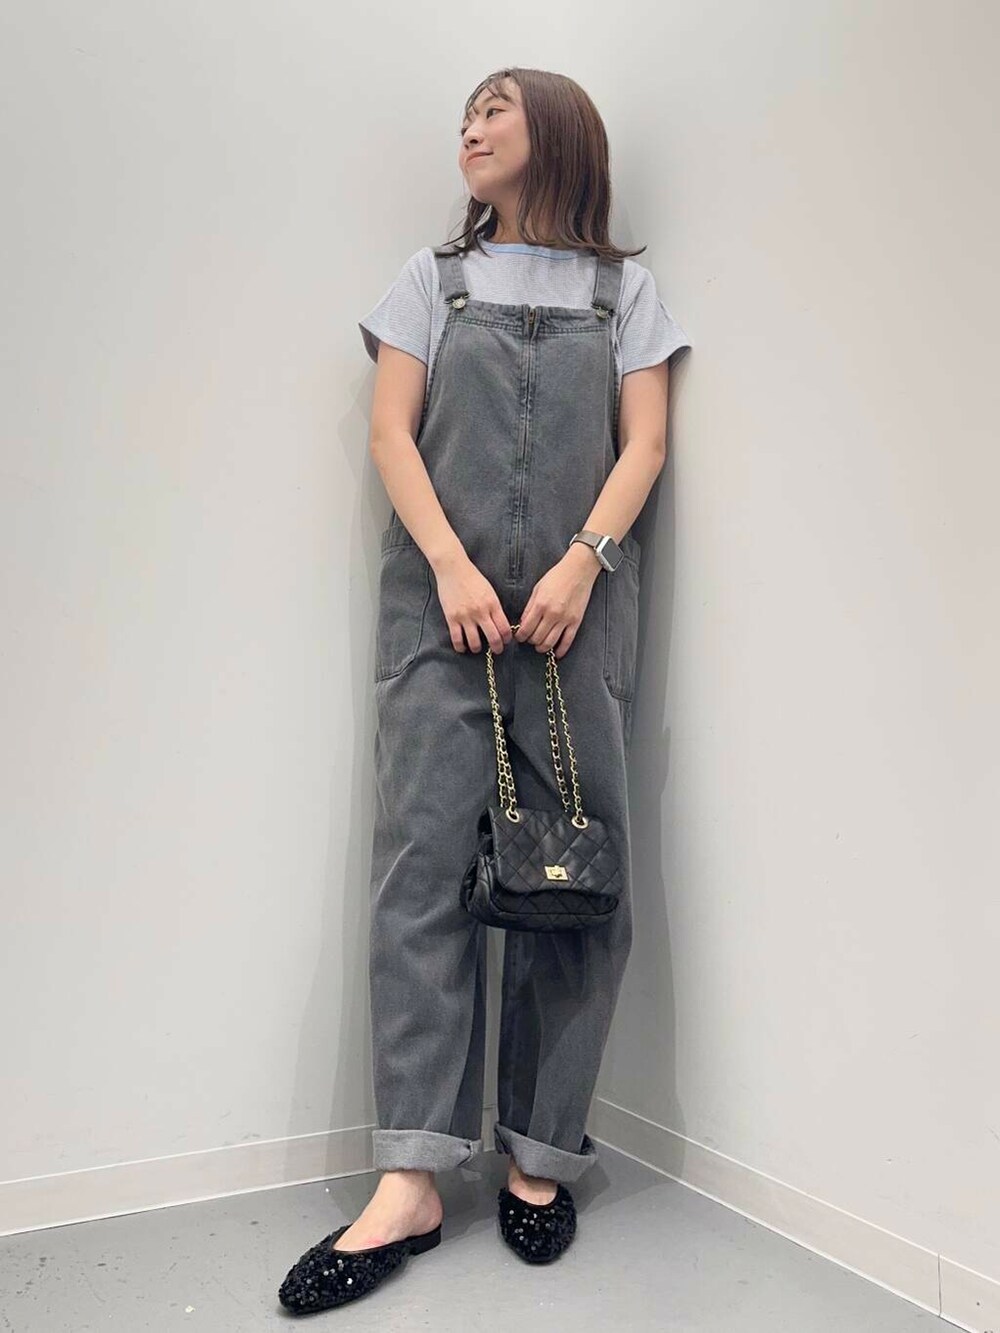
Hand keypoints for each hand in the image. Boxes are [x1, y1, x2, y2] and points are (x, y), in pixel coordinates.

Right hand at [432, 551, 512, 654]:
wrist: (453, 568)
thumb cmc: (473, 577)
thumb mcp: (490, 591)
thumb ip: (495, 607)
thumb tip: (499, 624)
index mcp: (492, 604)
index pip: (504, 628)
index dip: (507, 638)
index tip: (506, 640)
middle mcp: (480, 612)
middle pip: (493, 638)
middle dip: (497, 647)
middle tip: (497, 650)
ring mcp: (465, 616)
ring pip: (475, 642)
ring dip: (478, 649)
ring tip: (477, 648)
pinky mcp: (452, 618)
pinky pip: (457, 639)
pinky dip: (460, 647)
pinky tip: (462, 648)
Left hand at [513, 544, 600, 658]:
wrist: (578, 570)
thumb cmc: (557, 576)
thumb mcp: (537, 589)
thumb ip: (530, 607)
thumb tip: (524, 623)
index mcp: (540, 605)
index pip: (526, 628)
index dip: (520, 636)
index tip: (520, 636)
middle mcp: (552, 614)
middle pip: (537, 638)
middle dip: (530, 641)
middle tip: (529, 639)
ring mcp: (565, 619)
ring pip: (550, 643)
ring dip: (542, 647)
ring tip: (539, 645)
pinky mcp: (576, 622)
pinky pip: (568, 641)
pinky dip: (560, 650)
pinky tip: (556, 653)